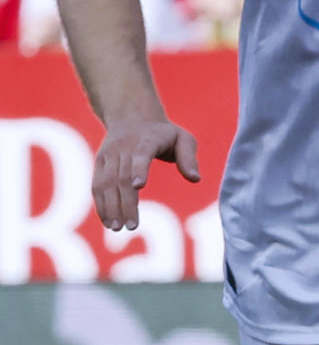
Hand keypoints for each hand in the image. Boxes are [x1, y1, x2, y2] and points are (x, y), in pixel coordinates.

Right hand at [93, 116, 199, 231]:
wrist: (132, 116)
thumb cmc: (164, 133)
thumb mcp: (183, 138)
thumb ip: (189, 157)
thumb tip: (195, 179)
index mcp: (147, 140)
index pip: (141, 154)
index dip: (139, 169)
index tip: (139, 186)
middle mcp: (124, 148)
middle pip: (122, 177)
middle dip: (126, 203)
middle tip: (132, 226)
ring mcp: (109, 155)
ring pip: (106, 183)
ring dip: (110, 207)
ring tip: (117, 228)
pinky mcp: (99, 163)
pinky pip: (97, 185)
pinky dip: (100, 204)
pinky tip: (108, 221)